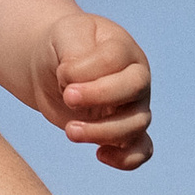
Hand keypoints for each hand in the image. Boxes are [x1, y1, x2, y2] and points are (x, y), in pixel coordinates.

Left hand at [37, 14, 151, 170]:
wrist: (53, 67)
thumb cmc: (61, 46)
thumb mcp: (63, 35)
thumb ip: (73, 52)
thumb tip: (76, 79)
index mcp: (122, 48)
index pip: (115, 59)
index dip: (87, 71)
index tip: (61, 75)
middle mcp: (135, 77)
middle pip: (135, 89)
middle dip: (99, 97)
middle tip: (67, 99)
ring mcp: (134, 105)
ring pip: (137, 123)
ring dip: (103, 131)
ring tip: (70, 130)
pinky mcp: (123, 131)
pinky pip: (141, 150)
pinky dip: (126, 159)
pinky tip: (99, 154)